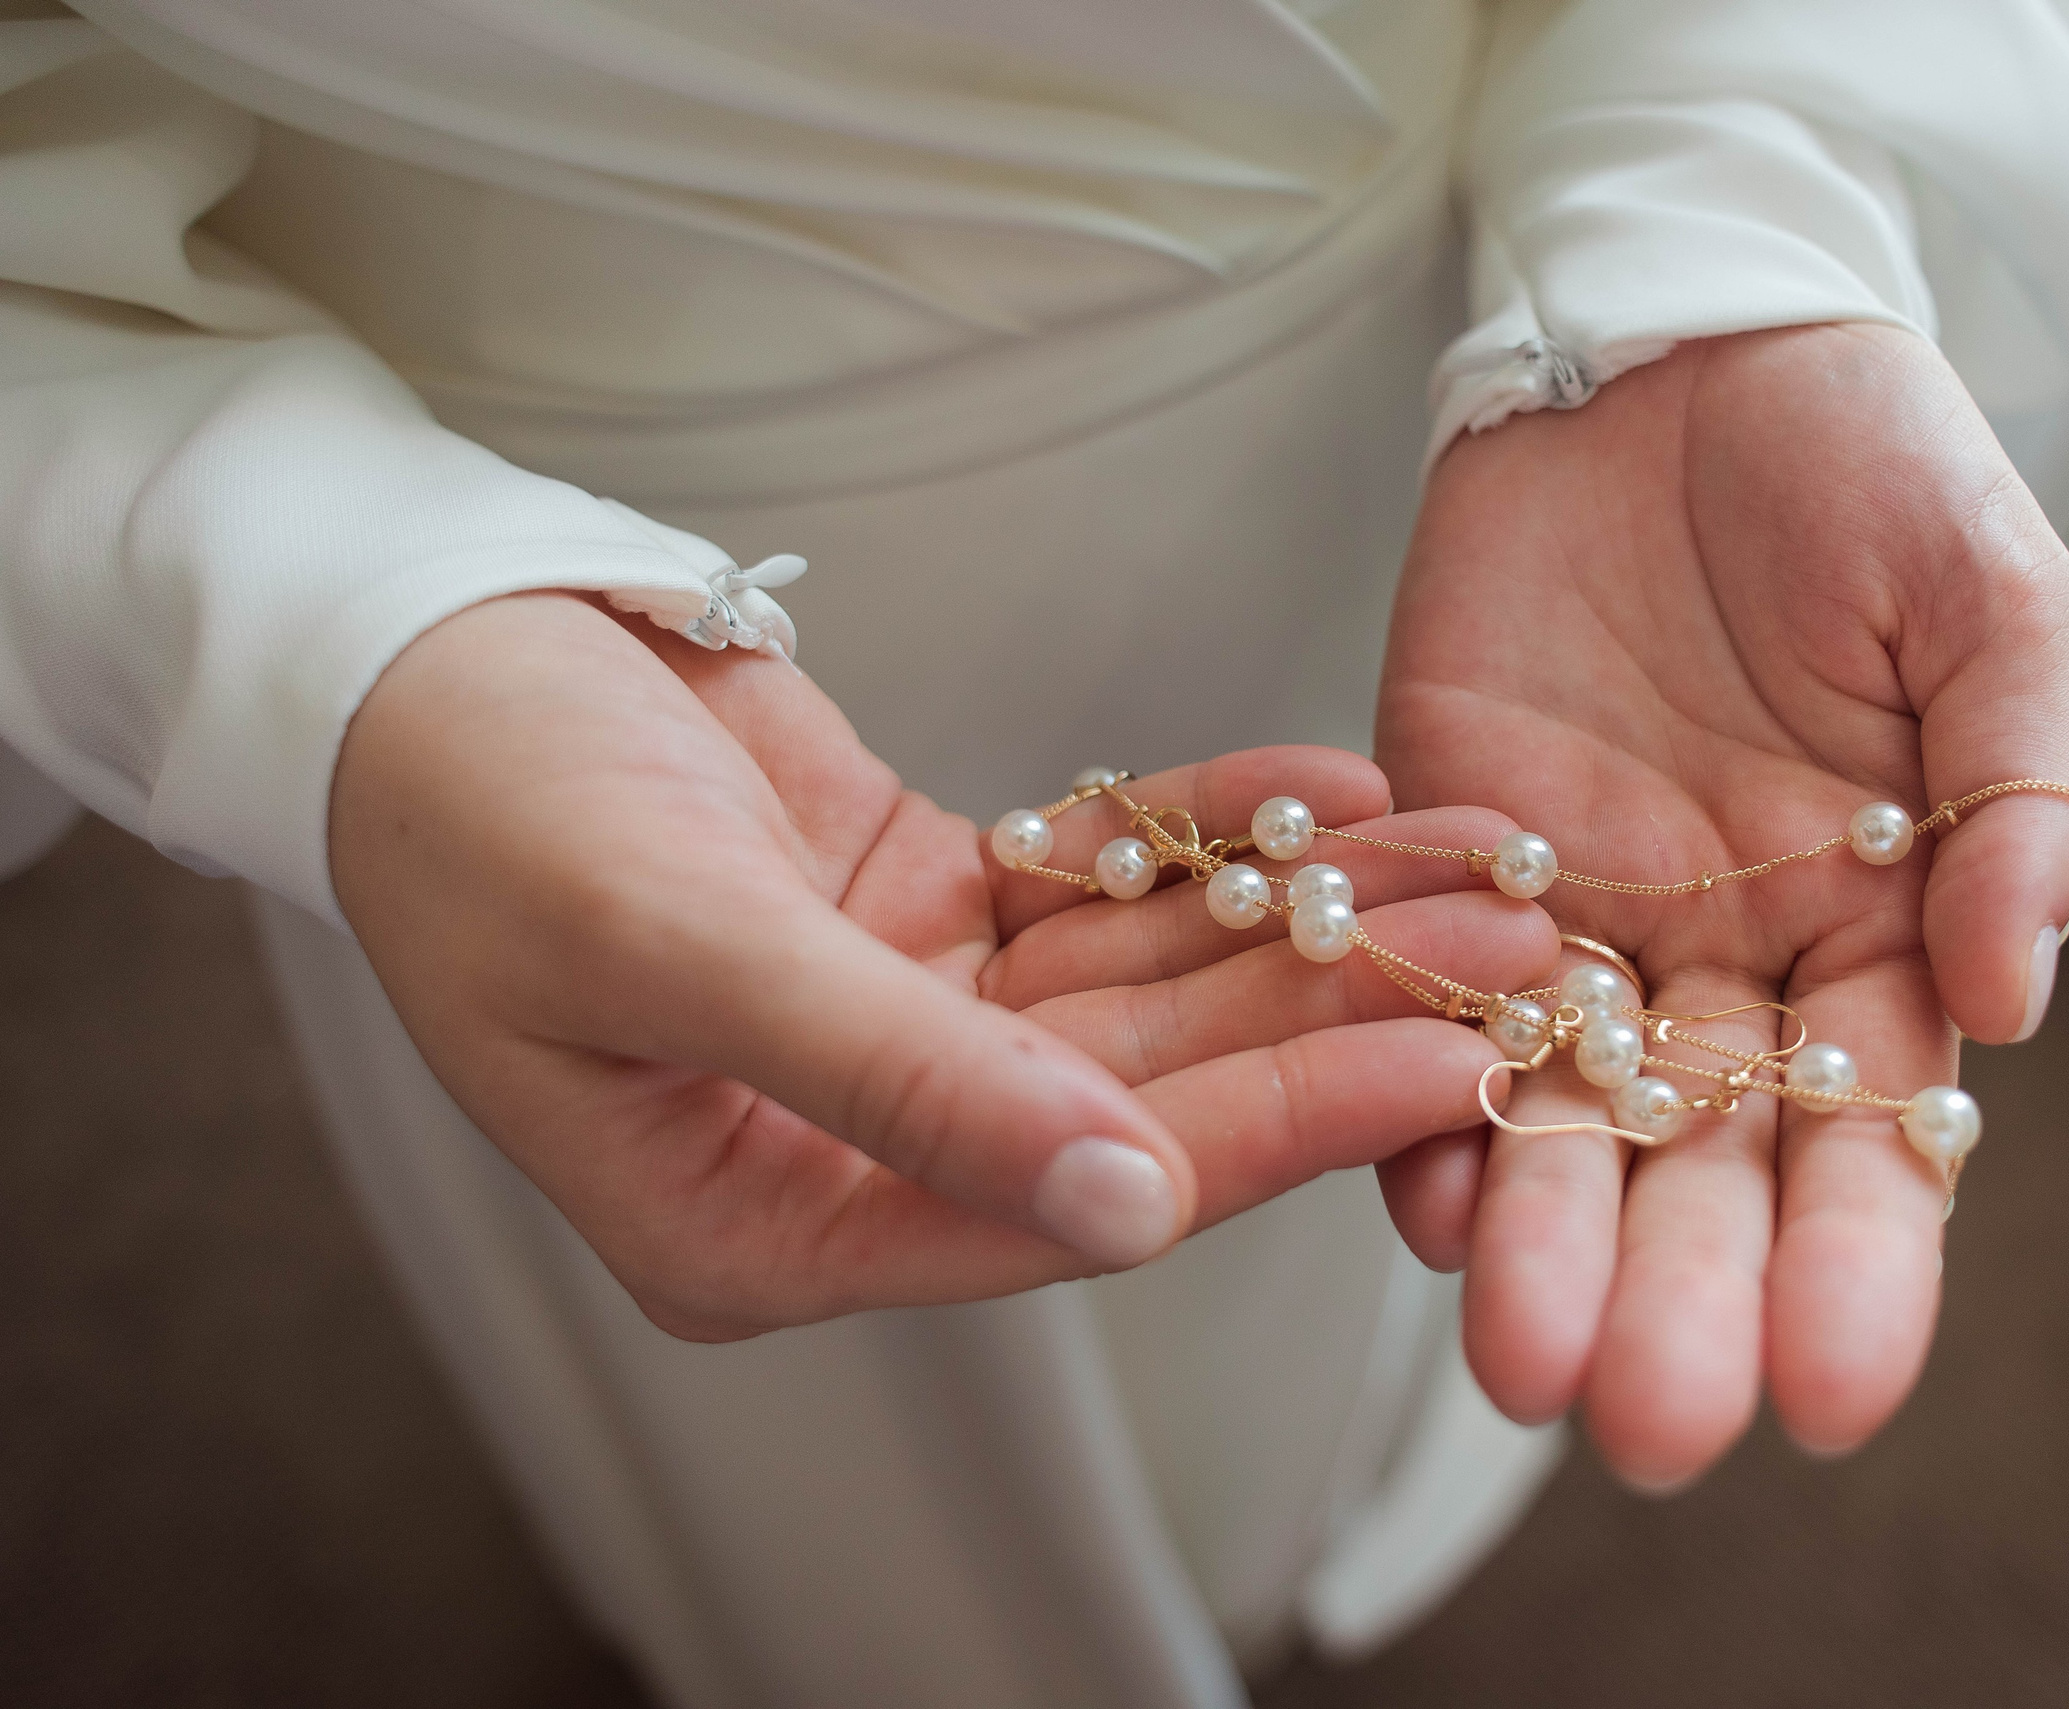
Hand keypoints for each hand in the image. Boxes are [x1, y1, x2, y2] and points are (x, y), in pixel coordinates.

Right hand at [332, 592, 1552, 1339]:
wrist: (414, 642)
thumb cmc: (480, 804)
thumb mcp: (670, 945)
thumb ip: (899, 1084)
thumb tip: (1123, 1213)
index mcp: (764, 1224)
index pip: (1069, 1196)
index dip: (1272, 1132)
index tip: (1450, 1065)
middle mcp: (847, 1147)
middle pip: (1139, 1095)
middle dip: (1332, 1016)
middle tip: (1519, 953)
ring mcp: (895, 1029)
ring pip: (1142, 989)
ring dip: (1302, 921)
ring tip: (1472, 863)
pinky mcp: (922, 916)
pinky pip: (1098, 889)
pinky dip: (1207, 838)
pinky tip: (1336, 796)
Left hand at [1375, 324, 2068, 1486]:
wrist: (1666, 345)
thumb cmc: (1860, 453)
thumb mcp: (1987, 595)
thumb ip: (2019, 792)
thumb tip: (2020, 1001)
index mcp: (1881, 916)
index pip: (1878, 1126)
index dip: (1861, 1258)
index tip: (1839, 1387)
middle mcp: (1725, 952)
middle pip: (1707, 1160)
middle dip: (1682, 1292)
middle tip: (1651, 1425)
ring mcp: (1577, 916)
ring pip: (1560, 1112)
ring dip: (1541, 1236)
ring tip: (1522, 1363)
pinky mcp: (1442, 855)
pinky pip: (1422, 999)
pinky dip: (1414, 1094)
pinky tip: (1412, 1193)